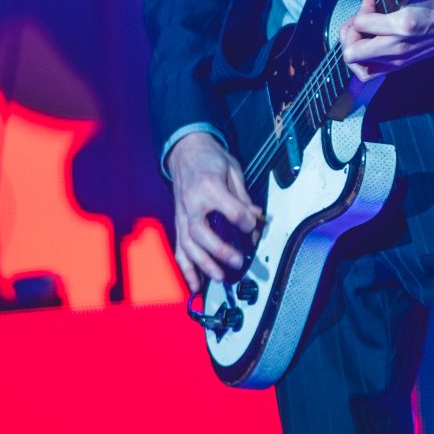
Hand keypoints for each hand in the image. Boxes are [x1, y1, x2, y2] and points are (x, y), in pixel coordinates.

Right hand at [166, 131, 261, 292]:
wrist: (186, 150)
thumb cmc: (209, 158)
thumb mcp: (232, 169)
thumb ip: (243, 196)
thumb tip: (255, 218)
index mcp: (208, 186)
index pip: (231, 210)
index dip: (246, 221)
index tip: (254, 225)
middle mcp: (191, 203)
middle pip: (202, 233)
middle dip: (220, 251)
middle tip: (238, 261)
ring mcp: (182, 214)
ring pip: (188, 244)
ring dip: (203, 264)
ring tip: (219, 276)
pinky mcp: (178, 222)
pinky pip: (179, 248)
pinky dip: (186, 268)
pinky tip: (194, 284)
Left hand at [339, 0, 433, 81]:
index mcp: (403, 24)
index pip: (361, 22)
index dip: (362, 6)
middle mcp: (398, 47)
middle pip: (352, 52)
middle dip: (349, 32)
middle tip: (359, 18)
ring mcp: (398, 61)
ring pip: (357, 66)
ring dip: (353, 48)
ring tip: (360, 33)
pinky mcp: (399, 67)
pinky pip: (368, 73)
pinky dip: (361, 60)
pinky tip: (366, 43)